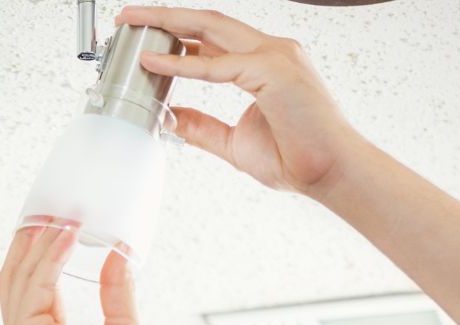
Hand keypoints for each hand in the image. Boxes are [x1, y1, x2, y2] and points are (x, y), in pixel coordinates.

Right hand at [0, 218, 149, 324]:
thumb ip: (116, 292)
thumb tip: (118, 256)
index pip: (32, 290)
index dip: (40, 255)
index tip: (53, 225)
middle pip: (16, 278)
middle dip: (31, 241)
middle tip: (48, 206)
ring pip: (22, 278)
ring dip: (40, 242)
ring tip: (61, 212)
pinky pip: (36, 286)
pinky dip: (51, 258)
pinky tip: (67, 236)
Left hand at [115, 5, 365, 196]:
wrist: (331, 174)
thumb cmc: (299, 160)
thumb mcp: (236, 143)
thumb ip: (203, 127)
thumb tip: (170, 119)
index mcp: (266, 64)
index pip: (214, 39)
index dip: (178, 35)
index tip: (147, 38)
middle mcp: (271, 51)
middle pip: (208, 22)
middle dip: (165, 16)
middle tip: (128, 17)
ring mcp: (275, 55)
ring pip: (210, 28)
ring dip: (168, 24)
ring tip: (134, 24)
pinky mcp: (273, 71)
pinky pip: (218, 65)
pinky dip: (183, 64)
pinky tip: (155, 63)